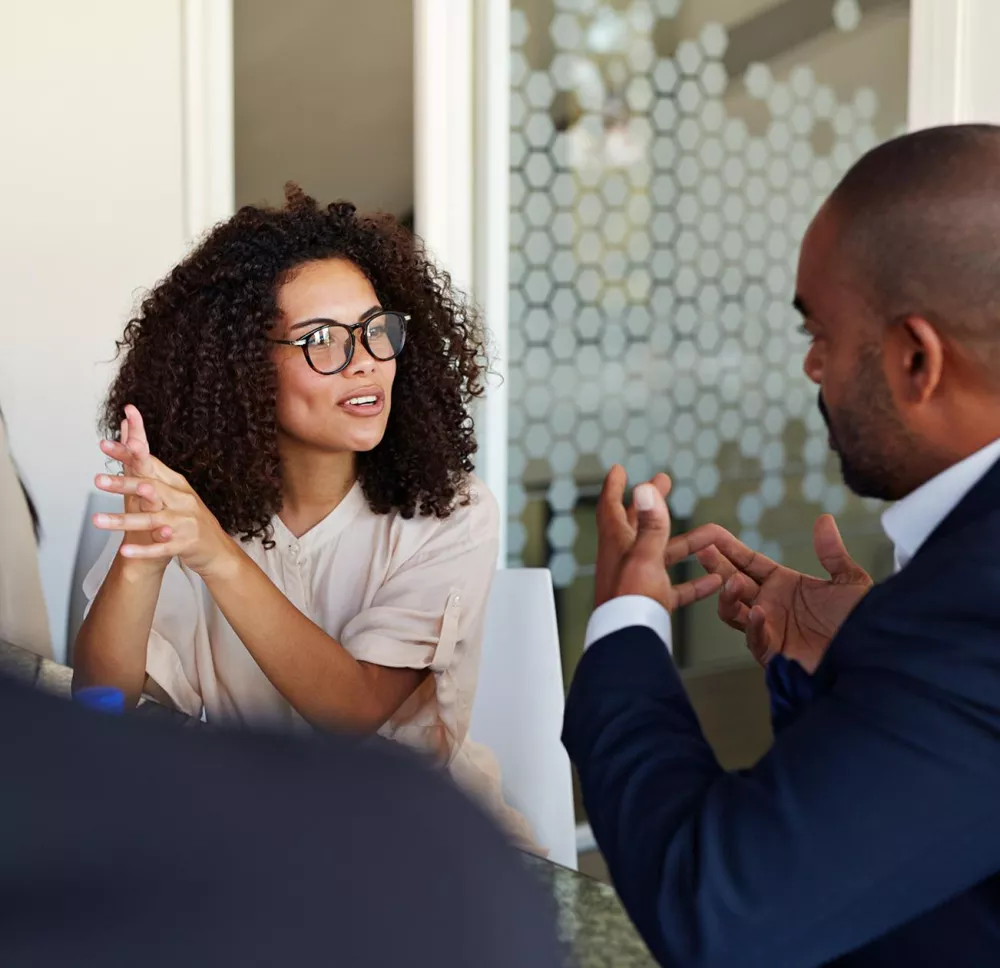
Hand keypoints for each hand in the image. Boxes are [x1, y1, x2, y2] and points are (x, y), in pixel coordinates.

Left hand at [95, 407, 235, 578]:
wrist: (217, 548)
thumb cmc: (190, 518)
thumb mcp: (174, 491)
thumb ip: (150, 467)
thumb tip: (131, 437)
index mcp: (177, 485)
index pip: (149, 465)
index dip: (128, 454)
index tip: (105, 444)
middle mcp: (182, 500)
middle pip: (151, 488)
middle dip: (124, 484)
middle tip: (98, 480)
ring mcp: (184, 523)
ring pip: (151, 520)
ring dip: (123, 520)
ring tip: (98, 520)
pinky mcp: (184, 545)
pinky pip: (160, 548)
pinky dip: (143, 550)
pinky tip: (125, 551)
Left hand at [594, 465, 721, 611]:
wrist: (628, 644)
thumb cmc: (631, 600)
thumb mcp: (645, 556)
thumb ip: (650, 524)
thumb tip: (644, 487)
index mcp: (617, 543)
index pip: (610, 507)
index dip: (614, 487)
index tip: (619, 469)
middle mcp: (625, 559)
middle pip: (638, 523)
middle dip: (651, 502)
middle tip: (664, 480)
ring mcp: (638, 581)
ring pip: (664, 554)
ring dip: (686, 542)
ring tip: (712, 530)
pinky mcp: (652, 602)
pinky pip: (676, 588)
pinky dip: (694, 582)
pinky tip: (716, 580)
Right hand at [667, 515, 871, 671]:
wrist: (874, 658)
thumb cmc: (862, 623)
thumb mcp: (850, 581)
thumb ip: (832, 553)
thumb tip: (823, 519)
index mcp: (782, 584)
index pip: (747, 562)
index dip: (728, 548)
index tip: (711, 533)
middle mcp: (769, 604)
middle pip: (731, 581)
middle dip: (715, 566)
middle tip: (703, 550)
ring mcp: (768, 628)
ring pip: (732, 611)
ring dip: (728, 595)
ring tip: (733, 582)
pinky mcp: (774, 653)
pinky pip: (755, 638)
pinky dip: (754, 625)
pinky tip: (759, 612)